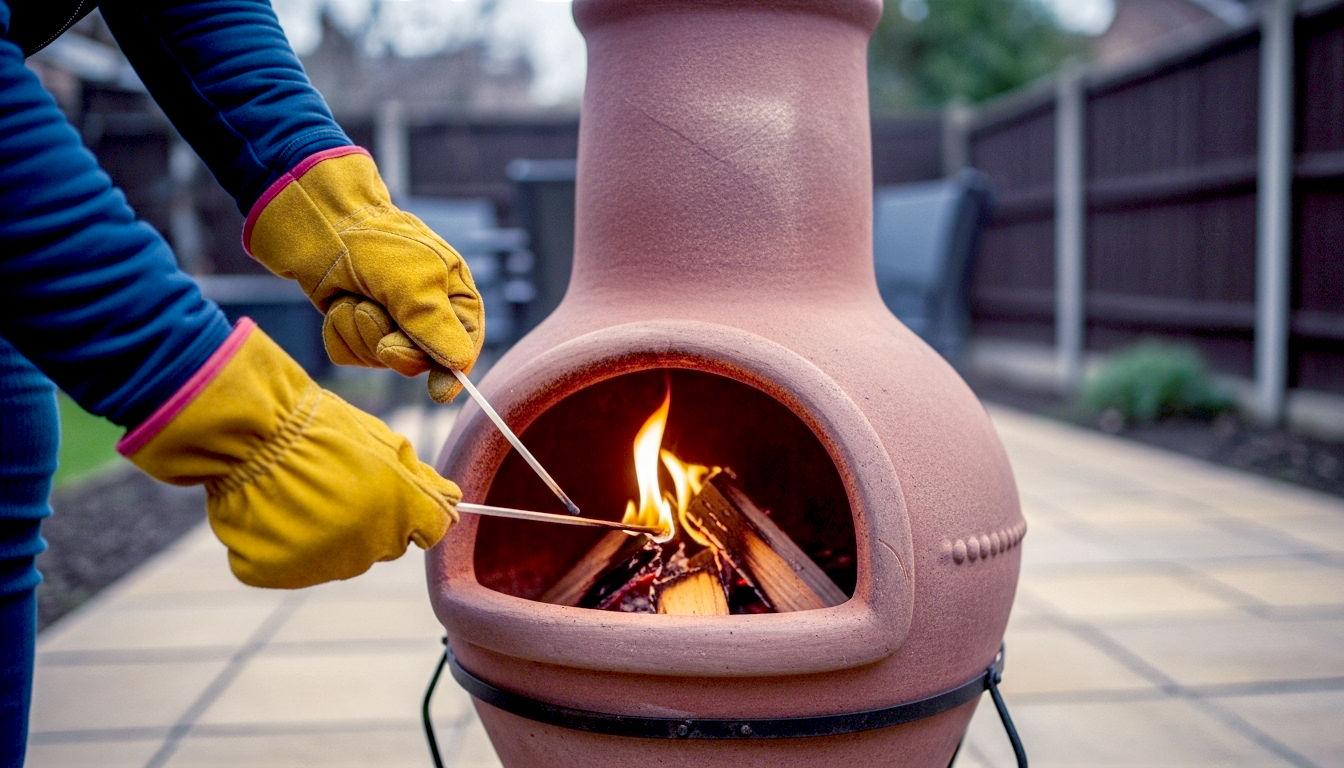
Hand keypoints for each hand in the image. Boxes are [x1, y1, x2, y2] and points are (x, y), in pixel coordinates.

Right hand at [118, 319, 457, 587]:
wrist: (251, 429)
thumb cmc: (322, 428)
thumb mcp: (384, 443)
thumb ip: (423, 481)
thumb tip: (453, 501)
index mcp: (401, 514)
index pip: (429, 531)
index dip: (411, 509)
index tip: (388, 490)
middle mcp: (366, 550)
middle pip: (381, 546)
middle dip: (366, 519)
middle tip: (332, 480)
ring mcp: (318, 567)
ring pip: (334, 558)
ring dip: (323, 534)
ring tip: (296, 491)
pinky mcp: (272, 573)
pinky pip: (286, 565)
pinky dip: (278, 544)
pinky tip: (269, 510)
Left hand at [244, 147, 482, 402]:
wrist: (318, 220)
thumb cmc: (376, 240)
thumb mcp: (413, 282)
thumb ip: (436, 326)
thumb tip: (460, 364)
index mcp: (453, 296)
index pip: (464, 346)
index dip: (453, 370)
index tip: (439, 393)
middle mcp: (424, 313)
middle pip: (419, 362)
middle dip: (392, 342)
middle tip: (373, 312)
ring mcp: (388, 322)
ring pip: (378, 359)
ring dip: (360, 328)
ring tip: (355, 293)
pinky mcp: (353, 328)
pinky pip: (349, 354)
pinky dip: (338, 330)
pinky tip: (336, 301)